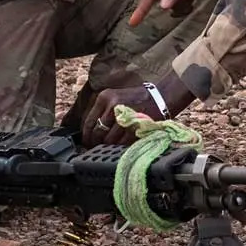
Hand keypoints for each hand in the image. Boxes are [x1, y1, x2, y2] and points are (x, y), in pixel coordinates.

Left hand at [81, 76, 195, 146]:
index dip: (86, 136)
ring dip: (108, 146)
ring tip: (109, 147)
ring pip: (109, 139)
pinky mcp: (135, 125)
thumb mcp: (114, 97)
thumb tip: (90, 132)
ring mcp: (124, 115)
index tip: (86, 142)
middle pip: (98, 132)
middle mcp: (112, 105)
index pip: (89, 121)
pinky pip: (122, 142)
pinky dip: (120, 146)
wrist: (159, 97)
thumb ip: (101, 111)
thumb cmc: (135, 99)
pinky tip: (120, 145)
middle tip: (96, 148)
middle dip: (96, 143)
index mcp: (104, 97)